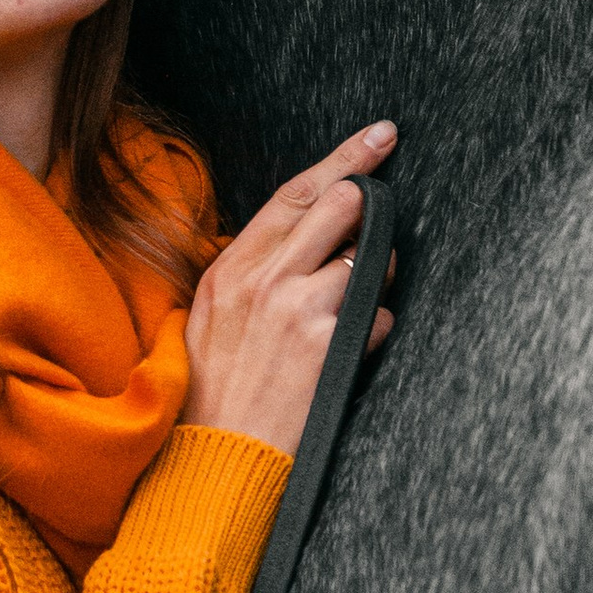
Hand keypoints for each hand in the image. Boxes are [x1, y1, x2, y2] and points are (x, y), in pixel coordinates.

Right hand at [183, 123, 396, 454]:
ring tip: (351, 308)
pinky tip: (349, 352)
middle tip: (378, 218)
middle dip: (369, 207)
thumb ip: (251, 273)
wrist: (217, 456)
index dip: (343, 158)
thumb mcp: (212, 317)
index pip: (295, 194)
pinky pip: (378, 314)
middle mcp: (264, 278)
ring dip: (376, 277)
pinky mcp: (327, 344)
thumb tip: (302, 239)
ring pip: (368, 258)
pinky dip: (374, 328)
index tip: (379, 135)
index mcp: (231, 268)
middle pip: (340, 206)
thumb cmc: (214, 391)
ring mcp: (297, 308)